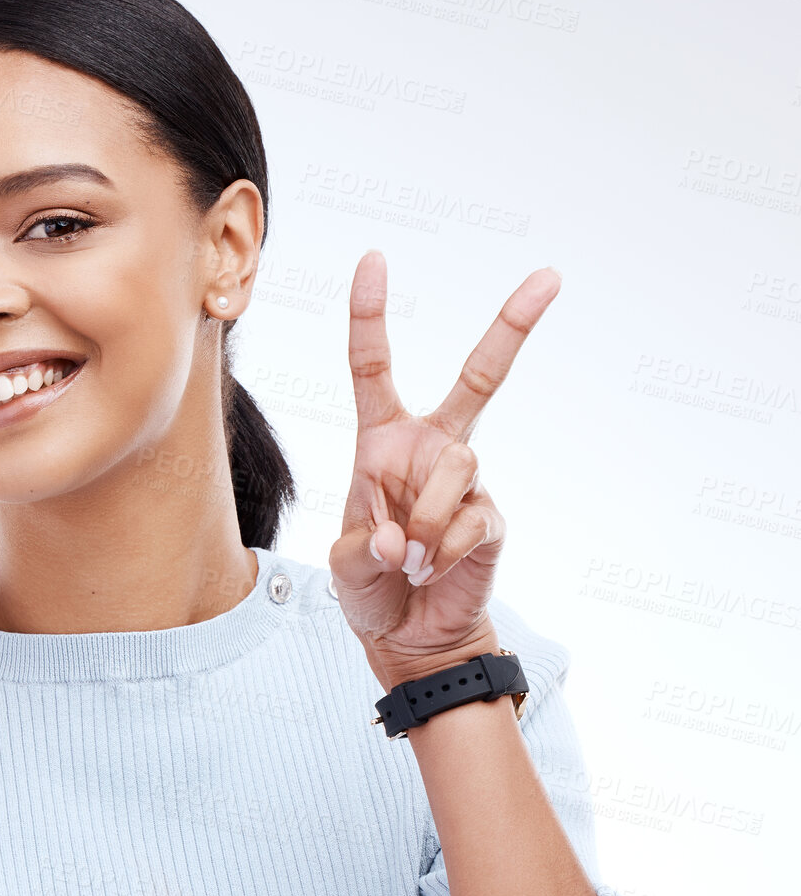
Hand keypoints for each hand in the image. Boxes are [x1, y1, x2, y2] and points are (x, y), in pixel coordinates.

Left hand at [327, 250, 561, 689]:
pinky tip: (433, 570)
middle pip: (479, 378)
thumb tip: (400, 539)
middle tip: (550, 277)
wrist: (409, 636)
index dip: (371, 315)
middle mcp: (429, 448)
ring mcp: (466, 481)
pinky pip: (471, 520)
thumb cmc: (371, 587)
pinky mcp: (492, 517)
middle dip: (512, 327)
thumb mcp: (345, 565)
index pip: (374, 367)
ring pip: (456, 469)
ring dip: (426, 519)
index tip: (374, 259)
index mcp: (382, 441)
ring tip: (411, 559)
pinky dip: (444, 551)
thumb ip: (362, 547)